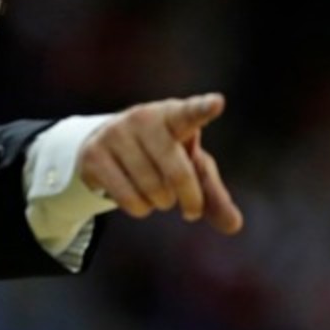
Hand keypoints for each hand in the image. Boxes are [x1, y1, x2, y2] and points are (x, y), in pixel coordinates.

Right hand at [78, 93, 242, 234]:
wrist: (108, 142)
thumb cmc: (163, 154)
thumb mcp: (190, 167)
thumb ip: (213, 194)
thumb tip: (234, 226)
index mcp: (174, 114)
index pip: (190, 113)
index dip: (202, 109)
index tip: (217, 103)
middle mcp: (144, 118)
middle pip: (178, 172)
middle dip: (190, 199)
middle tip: (192, 211)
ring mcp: (116, 134)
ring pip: (153, 189)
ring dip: (160, 203)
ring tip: (156, 193)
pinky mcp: (94, 155)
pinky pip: (128, 199)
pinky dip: (140, 209)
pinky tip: (138, 198)